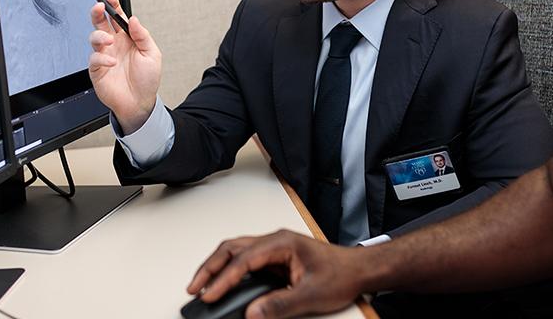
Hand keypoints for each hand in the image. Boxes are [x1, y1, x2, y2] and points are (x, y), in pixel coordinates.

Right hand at [88, 0, 161, 132]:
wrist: (140, 103)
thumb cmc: (146, 80)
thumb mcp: (152, 55)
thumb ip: (143, 36)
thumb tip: (133, 19)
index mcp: (127, 39)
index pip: (118, 18)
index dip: (113, 7)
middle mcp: (114, 45)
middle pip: (101, 23)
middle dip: (98, 13)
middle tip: (99, 7)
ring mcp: (105, 56)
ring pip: (95, 38)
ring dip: (100, 36)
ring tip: (109, 40)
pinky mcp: (97, 69)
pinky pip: (95, 59)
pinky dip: (102, 58)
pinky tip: (112, 62)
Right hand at [187, 230, 367, 318]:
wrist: (358, 270)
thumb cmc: (341, 275)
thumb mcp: (311, 294)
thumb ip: (279, 305)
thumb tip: (252, 314)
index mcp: (281, 243)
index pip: (244, 260)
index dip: (224, 279)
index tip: (210, 295)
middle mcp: (274, 241)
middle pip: (231, 249)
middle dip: (209, 268)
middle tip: (193, 289)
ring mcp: (273, 247)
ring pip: (234, 251)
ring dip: (215, 267)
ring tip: (200, 286)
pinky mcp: (274, 257)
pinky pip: (243, 259)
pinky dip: (227, 269)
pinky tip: (221, 282)